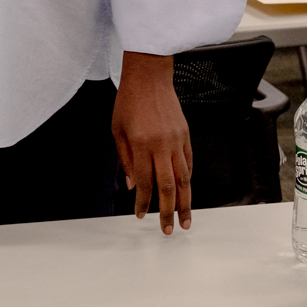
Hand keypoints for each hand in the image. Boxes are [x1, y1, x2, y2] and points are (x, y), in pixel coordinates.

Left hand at [114, 51, 193, 233]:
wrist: (149, 77)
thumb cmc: (129, 101)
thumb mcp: (117, 131)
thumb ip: (125, 160)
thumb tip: (134, 185)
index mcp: (142, 145)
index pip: (145, 183)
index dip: (144, 203)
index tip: (141, 215)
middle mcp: (162, 146)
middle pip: (168, 187)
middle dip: (168, 212)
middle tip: (169, 229)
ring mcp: (177, 141)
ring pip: (184, 179)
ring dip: (185, 202)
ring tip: (186, 218)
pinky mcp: (186, 136)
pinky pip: (189, 163)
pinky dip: (188, 179)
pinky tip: (186, 191)